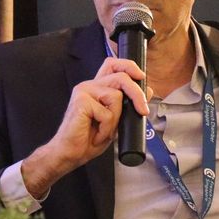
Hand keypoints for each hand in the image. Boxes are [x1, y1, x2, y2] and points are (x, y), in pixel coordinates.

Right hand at [21, 57, 148, 196]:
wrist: (71, 153)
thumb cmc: (89, 138)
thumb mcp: (116, 120)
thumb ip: (128, 104)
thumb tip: (148, 90)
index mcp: (97, 87)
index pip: (112, 65)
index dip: (129, 66)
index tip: (141, 76)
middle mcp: (90, 86)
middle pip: (120, 76)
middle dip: (136, 94)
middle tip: (142, 110)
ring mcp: (84, 91)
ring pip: (116, 96)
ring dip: (115, 119)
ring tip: (104, 130)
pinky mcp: (81, 101)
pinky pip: (106, 113)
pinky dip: (106, 128)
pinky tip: (96, 134)